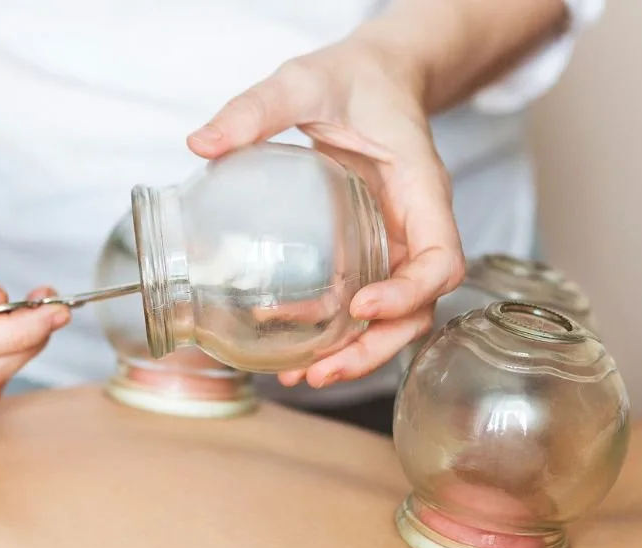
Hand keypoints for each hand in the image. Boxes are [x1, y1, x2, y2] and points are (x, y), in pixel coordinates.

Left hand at [187, 34, 465, 388]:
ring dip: (359, 351)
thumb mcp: (303, 81)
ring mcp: (396, 240)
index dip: (410, 293)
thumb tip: (202, 143)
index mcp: (420, 187)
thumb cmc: (353, 78)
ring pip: (397, 315)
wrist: (374, 76)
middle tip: (322, 372)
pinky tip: (296, 349)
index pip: (440, 258)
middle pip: (420, 306)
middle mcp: (415, 224)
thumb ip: (257, 108)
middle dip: (377, 346)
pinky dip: (338, 330)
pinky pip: (366, 298)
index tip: (362, 307)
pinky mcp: (372, 248)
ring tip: (306, 376)